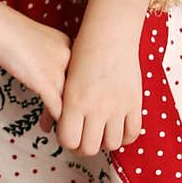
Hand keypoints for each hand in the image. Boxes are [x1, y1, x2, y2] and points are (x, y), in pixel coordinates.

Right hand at [0, 4, 71, 124]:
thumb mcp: (40, 41)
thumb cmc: (11, 32)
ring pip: (70, 103)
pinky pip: (56, 108)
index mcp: (71, 46)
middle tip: (68, 122)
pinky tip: (45, 126)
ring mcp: (59, 70)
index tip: (69, 105)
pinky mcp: (45, 82)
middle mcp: (70, 58)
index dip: (75, 94)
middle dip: (74, 110)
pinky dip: (53, 120)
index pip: (81, 76)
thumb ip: (50, 57)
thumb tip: (47, 74)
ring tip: (58, 130)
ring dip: (64, 120)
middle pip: (79, 91)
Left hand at [38, 32, 141, 155]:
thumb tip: (47, 126)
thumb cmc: (83, 53)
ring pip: (112, 144)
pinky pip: (132, 133)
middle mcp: (96, 107)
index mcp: (74, 101)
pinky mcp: (134, 103)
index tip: (69, 135)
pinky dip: (125, 137)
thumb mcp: (65, 78)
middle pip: (89, 148)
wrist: (109, 34)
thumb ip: (58, 104)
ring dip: (105, 142)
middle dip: (84, 147)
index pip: (68, 140)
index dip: (67, 142)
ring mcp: (117, 106)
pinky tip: (118, 129)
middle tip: (84, 139)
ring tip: (101, 133)